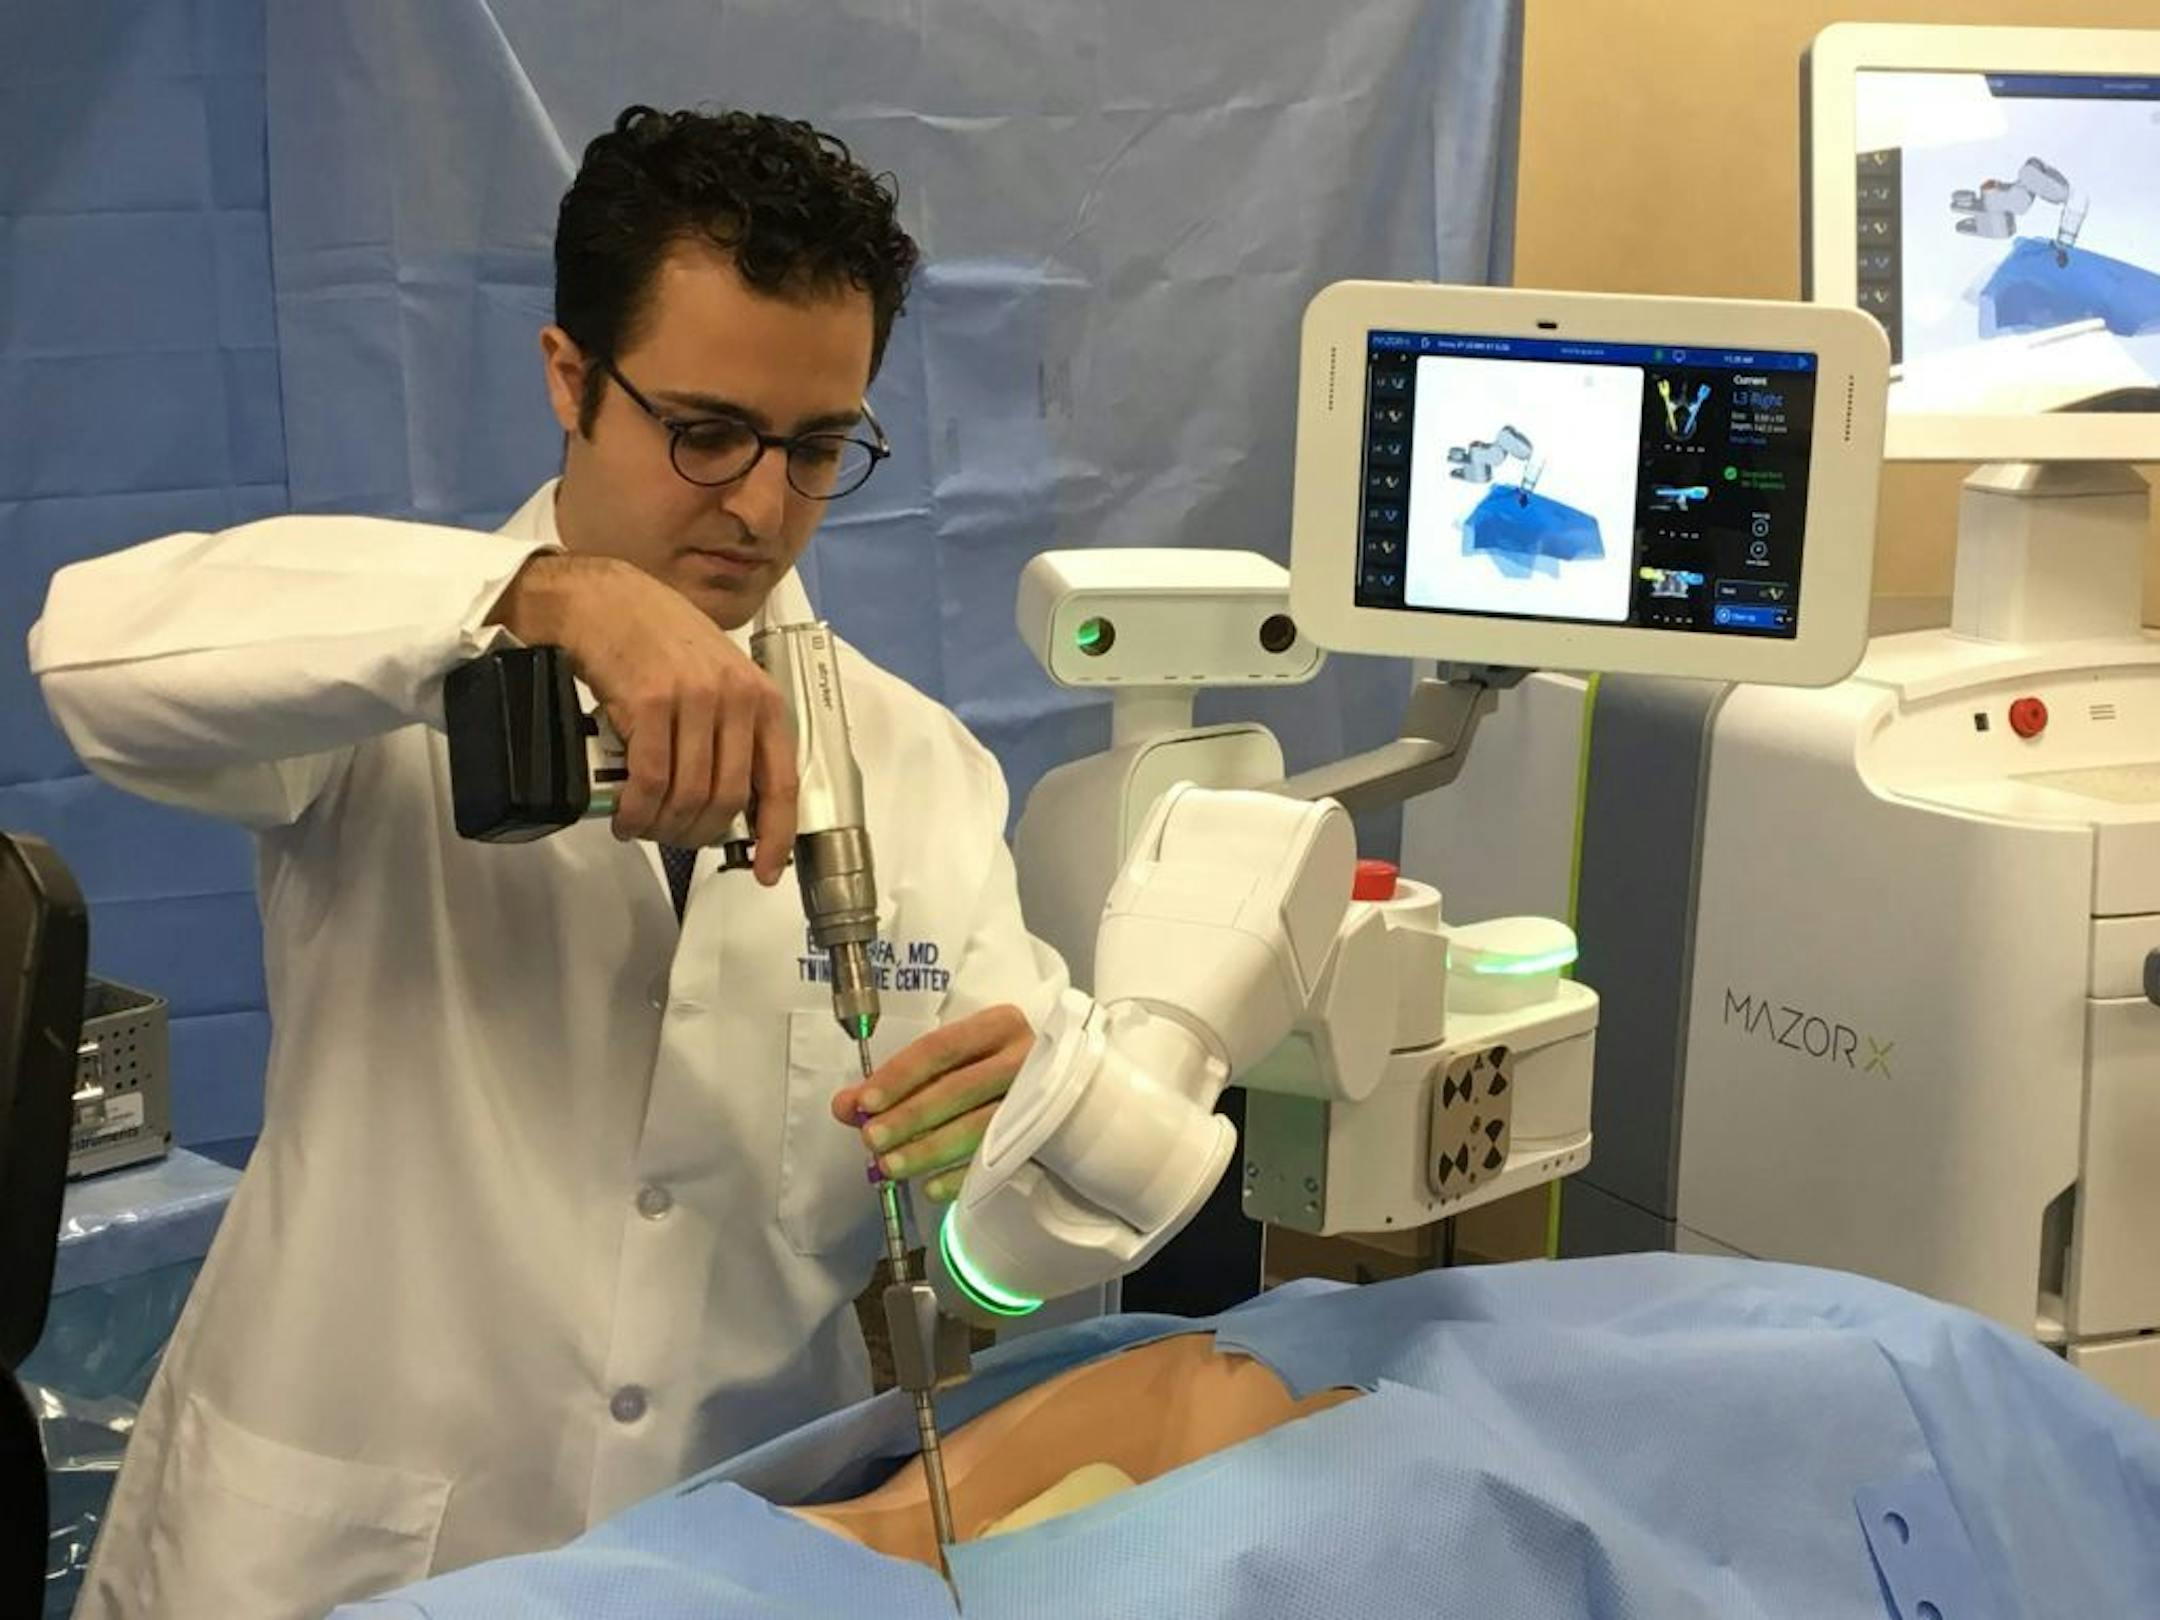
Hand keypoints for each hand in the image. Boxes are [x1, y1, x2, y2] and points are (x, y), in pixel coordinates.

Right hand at [490, 553, 797, 882]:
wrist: (604, 599)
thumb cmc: (658, 639)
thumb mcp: (717, 678)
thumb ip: (732, 731)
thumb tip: (733, 801)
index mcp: (761, 698)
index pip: (780, 781)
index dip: (776, 835)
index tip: (765, 871)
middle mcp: (735, 699)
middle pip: (728, 799)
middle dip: (699, 834)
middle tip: (673, 837)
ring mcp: (694, 700)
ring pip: (688, 796)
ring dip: (663, 827)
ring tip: (642, 826)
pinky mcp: (649, 703)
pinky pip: (650, 782)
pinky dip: (637, 812)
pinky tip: (625, 816)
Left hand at [830, 1005, 1035, 1202]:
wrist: (1060, 1097)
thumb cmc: (988, 1072)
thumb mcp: (945, 1067)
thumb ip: (894, 1084)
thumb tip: (846, 1106)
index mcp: (999, 1026)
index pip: (941, 1047)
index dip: (900, 1075)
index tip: (865, 1101)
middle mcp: (1025, 1058)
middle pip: (959, 1088)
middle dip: (909, 1117)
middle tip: (870, 1139)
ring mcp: (1038, 1100)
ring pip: (978, 1127)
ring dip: (927, 1150)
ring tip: (890, 1166)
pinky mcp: (1044, 1139)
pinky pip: (998, 1163)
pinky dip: (960, 1178)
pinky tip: (929, 1187)